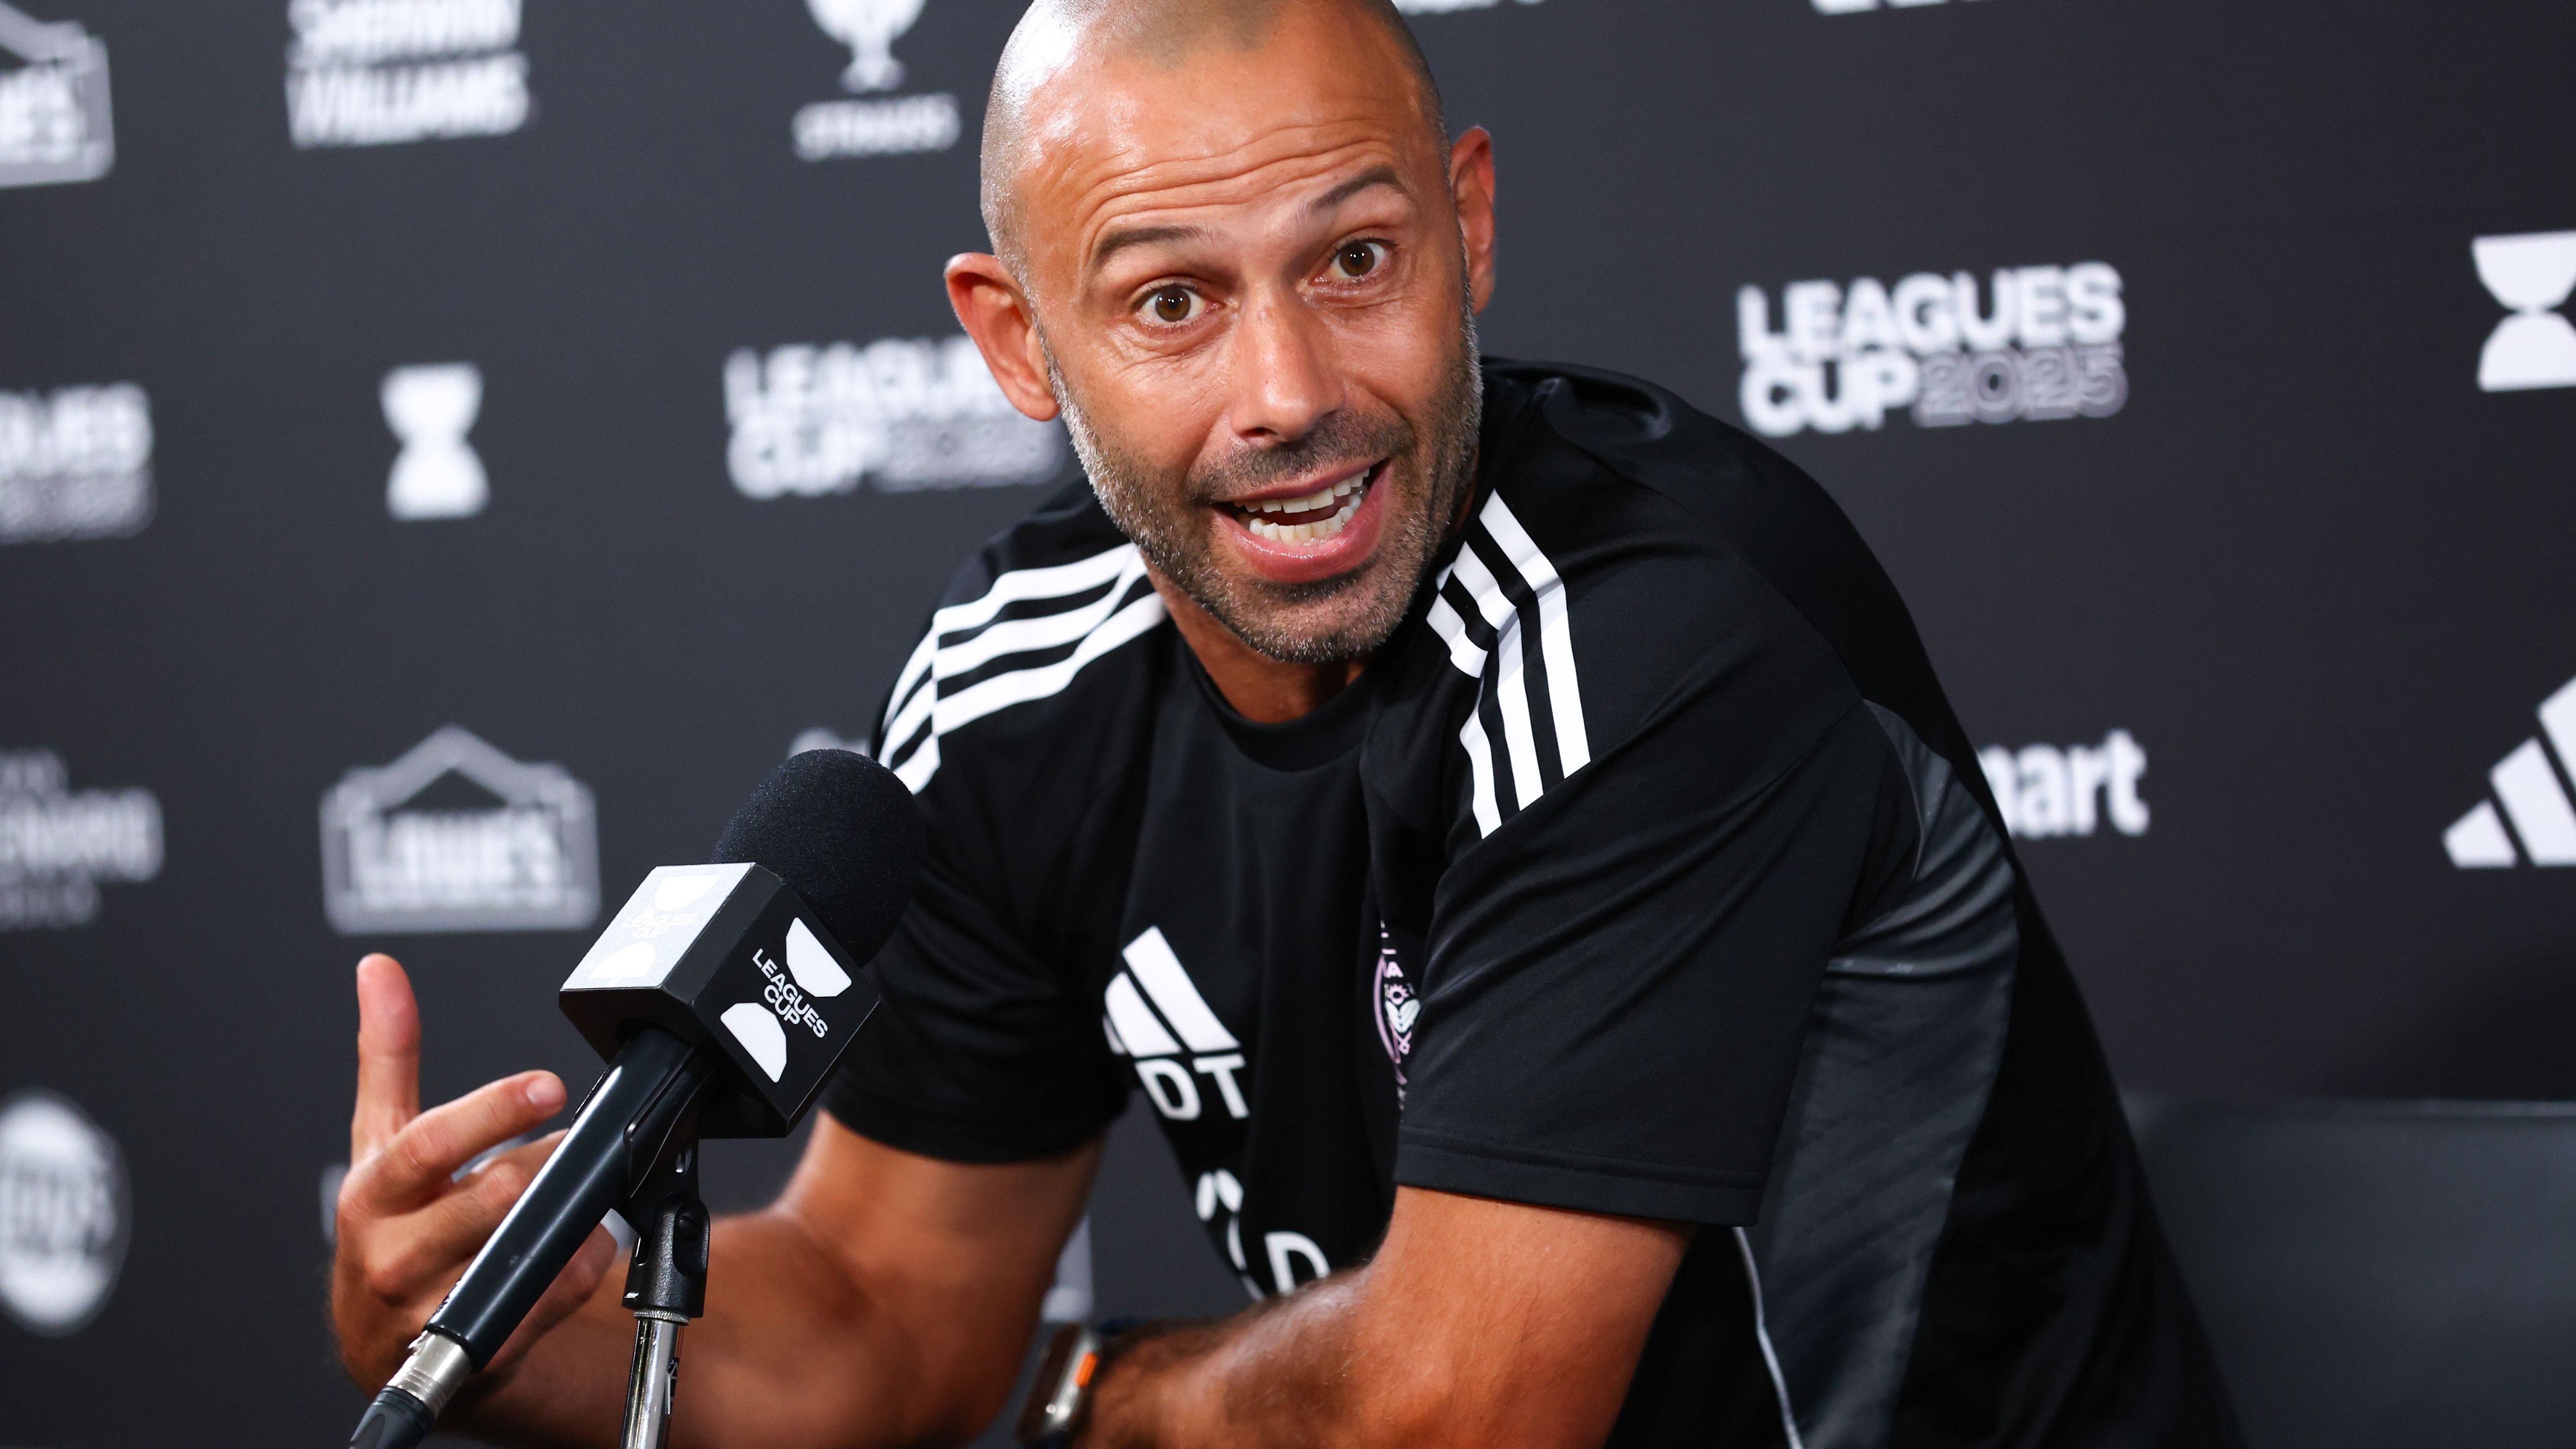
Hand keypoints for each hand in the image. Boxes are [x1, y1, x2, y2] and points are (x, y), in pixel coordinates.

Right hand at [330, 954, 618, 1391]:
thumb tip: (378, 971)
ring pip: (519, 1254)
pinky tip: (588, 1243)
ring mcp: (430, 1307)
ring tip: (589, 1190)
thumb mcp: (380, 1140)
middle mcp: (392, 1254)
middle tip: (578, 1141)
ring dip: (569, 1216)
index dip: (492, 1111)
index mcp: (374, 1194)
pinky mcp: (474, 1350)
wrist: (382, 1337)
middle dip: (545, 1166)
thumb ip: (387, 1055)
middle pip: (487, 1199)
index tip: (547, 1084)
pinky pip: (546, 1303)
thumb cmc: (389, 1225)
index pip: (429, 1145)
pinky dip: (578, 1267)